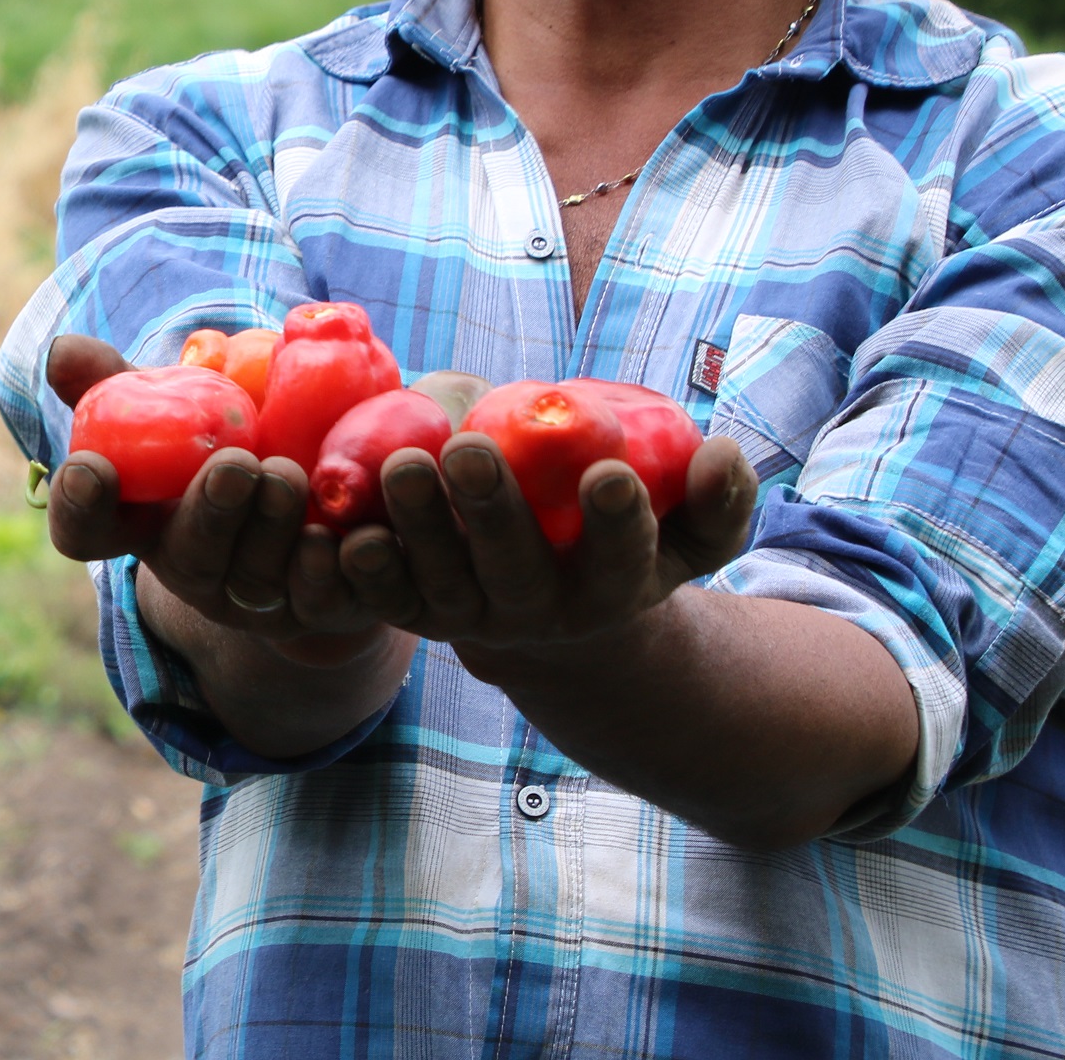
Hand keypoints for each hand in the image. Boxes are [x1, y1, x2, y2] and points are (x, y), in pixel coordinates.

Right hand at [40, 335, 382, 664]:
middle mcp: (193, 566)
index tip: (89, 466)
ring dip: (272, 529)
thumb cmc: (218, 446)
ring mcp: (253, 596)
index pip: (85, 529)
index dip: (78, 507)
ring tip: (289, 476)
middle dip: (210, 511)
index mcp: (142, 522)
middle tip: (236, 464)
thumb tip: (64, 349)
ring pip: (258, 576)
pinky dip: (328, 566)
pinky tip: (337, 535)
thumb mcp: (168, 412)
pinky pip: (321, 597)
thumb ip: (114, 382)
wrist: (313, 508)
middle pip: (190, 555)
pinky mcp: (316, 608)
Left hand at [334, 429, 758, 662]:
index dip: (618, 523)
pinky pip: (382, 596)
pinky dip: (359, 567)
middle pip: (514, 569)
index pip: (622, 560)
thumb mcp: (684, 533)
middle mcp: (539, 613)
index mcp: (611, 591)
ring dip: (418, 525)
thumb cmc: (621, 544)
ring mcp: (471, 616)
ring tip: (400, 464)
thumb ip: (716, 499)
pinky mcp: (414, 611)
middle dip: (493, 510)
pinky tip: (343, 529)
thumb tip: (721, 453)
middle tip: (472, 448)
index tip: (609, 473)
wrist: (552, 609)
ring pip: (440, 581)